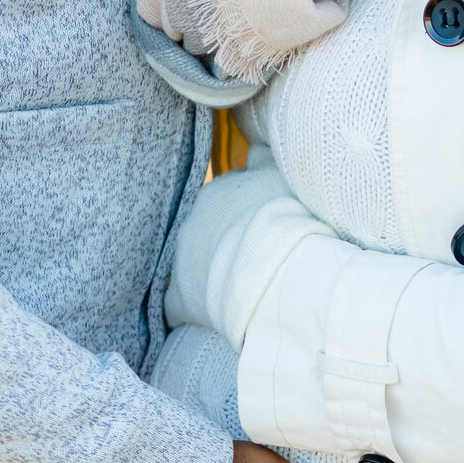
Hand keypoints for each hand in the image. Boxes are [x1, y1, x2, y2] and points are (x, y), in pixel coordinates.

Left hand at [165, 161, 332, 348]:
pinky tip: (213, 315)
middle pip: (211, 232)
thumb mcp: (277, 174)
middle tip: (261, 256)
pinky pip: (180, 305)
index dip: (251, 213)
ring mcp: (183, 262)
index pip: (229, 200)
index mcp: (215, 194)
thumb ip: (264, 157)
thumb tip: (257, 147)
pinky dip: (195, 309)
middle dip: (230, 241)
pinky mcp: (181, 299)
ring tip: (246, 286)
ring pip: (198, 265)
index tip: (269, 223)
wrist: (278, 270)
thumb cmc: (284, 218)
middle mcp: (192, 222)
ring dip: (216, 273)